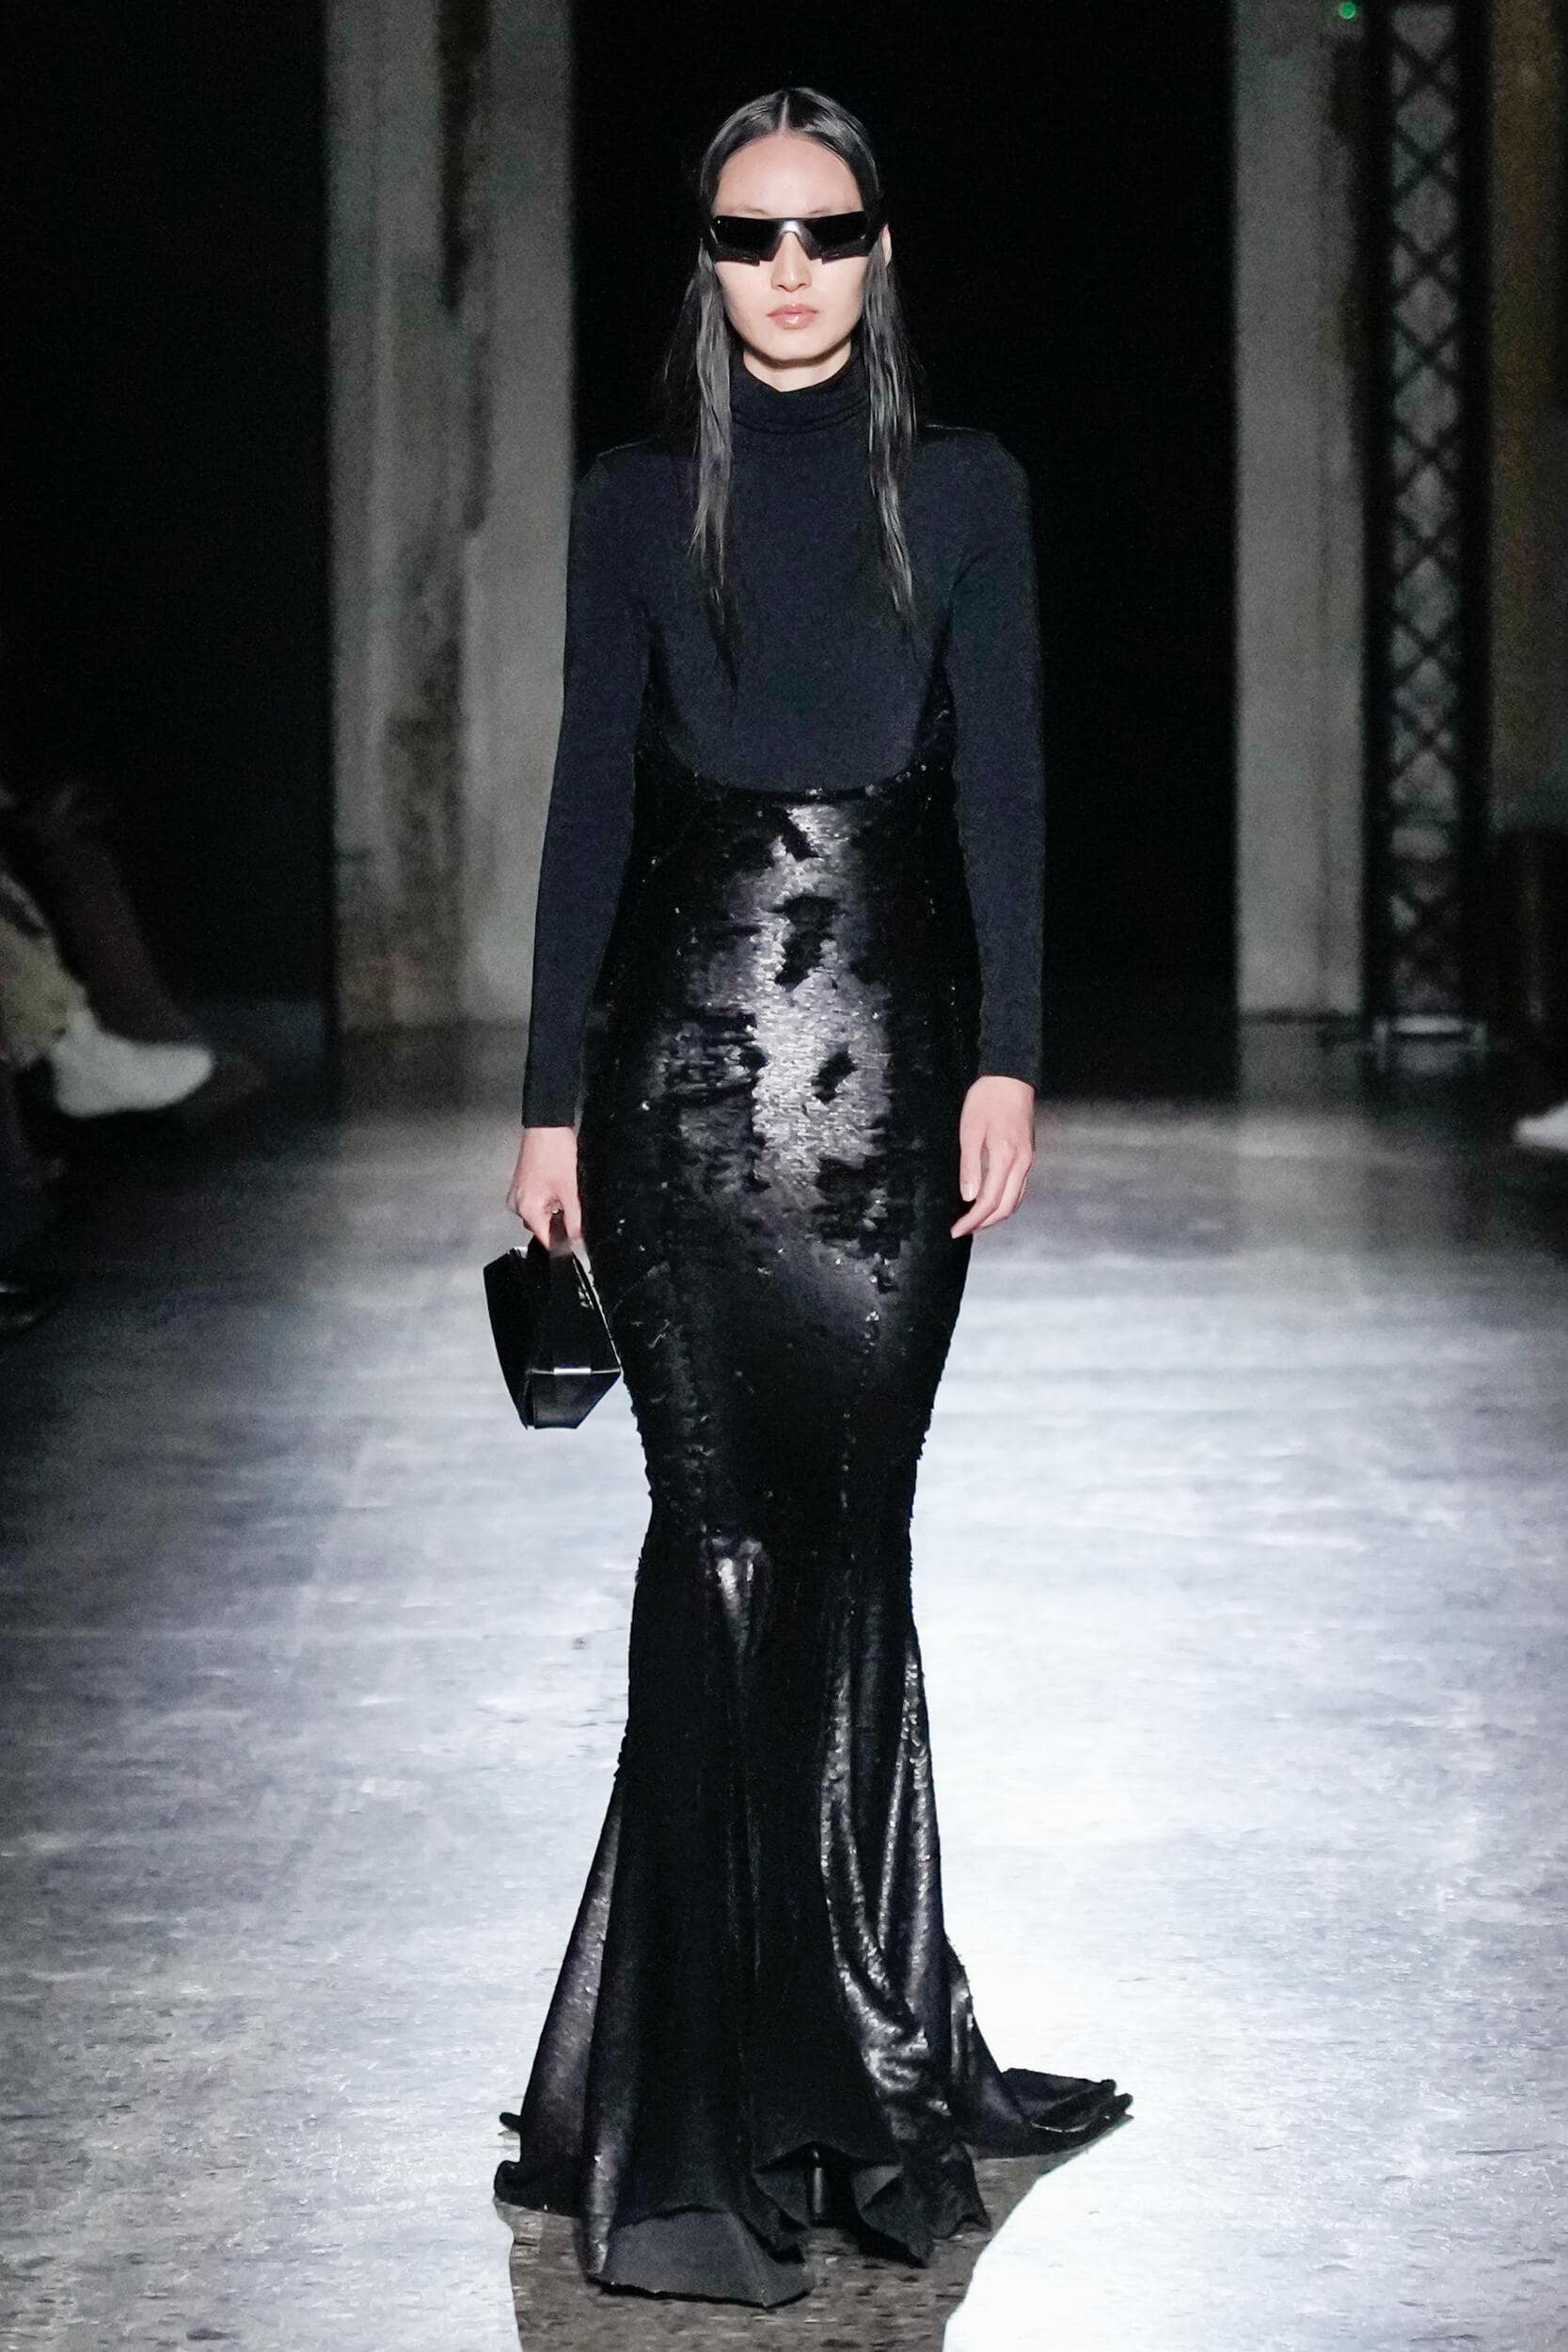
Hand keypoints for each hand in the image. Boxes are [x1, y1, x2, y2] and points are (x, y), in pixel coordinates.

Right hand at [506, 1124, 581, 1246]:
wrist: (547, 1126)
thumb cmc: (555, 1151)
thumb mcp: (571, 1191)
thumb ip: (575, 1220)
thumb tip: (578, 1240)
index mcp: (526, 1209)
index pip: (546, 1240)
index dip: (564, 1240)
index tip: (577, 1235)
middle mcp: (517, 1205)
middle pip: (544, 1227)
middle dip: (560, 1219)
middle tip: (569, 1198)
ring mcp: (518, 1195)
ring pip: (542, 1213)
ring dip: (555, 1207)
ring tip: (561, 1186)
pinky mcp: (522, 1187)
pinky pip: (538, 1202)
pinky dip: (549, 1198)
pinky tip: (555, 1183)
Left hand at [950, 1074, 1035, 1236]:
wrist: (1010, 1079)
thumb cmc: (986, 1101)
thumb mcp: (970, 1131)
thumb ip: (970, 1166)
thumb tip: (968, 1197)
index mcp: (1005, 1158)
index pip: (989, 1201)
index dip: (972, 1220)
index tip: (956, 1230)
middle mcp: (1021, 1164)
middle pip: (1006, 1207)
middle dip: (984, 1224)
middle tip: (963, 1230)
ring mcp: (1028, 1161)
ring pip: (1015, 1201)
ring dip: (995, 1216)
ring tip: (975, 1221)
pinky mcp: (1028, 1156)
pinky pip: (1019, 1189)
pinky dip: (1005, 1202)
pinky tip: (991, 1202)